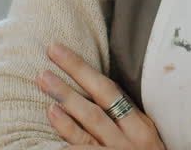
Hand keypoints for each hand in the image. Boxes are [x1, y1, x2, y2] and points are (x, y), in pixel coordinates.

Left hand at [37, 43, 165, 148]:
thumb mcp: (145, 138)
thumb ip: (126, 118)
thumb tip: (100, 91)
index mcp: (140, 125)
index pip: (110, 90)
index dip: (83, 69)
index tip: (61, 51)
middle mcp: (130, 138)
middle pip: (97, 100)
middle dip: (73, 74)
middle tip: (49, 55)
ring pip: (89, 122)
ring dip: (65, 100)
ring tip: (45, 82)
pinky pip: (82, 148)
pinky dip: (66, 133)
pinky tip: (52, 117)